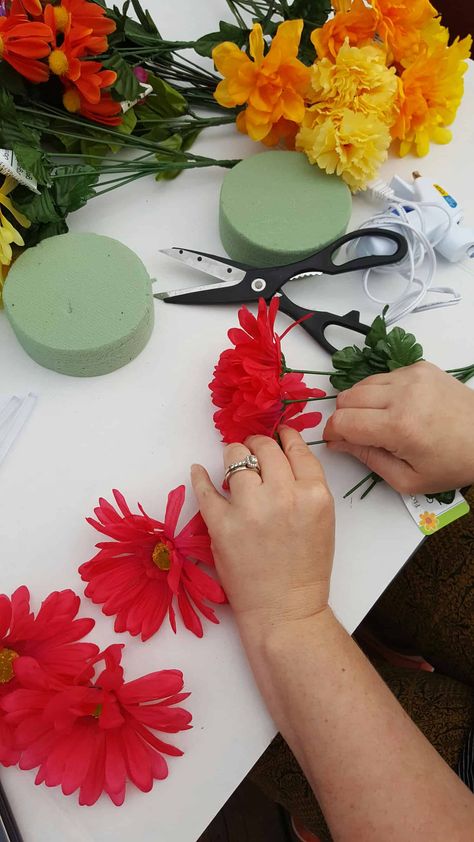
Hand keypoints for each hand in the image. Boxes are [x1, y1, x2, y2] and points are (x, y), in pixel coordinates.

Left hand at [191, 428, 334, 634]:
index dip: (284, 436)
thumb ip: (306, 488)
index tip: (277, 434)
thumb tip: (281, 458)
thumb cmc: (306, 570)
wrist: (285, 611)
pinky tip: (198, 470)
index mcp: (314, 494)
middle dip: (257, 444)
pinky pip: (205, 489)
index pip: (296, 449)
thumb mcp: (322, 521)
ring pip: (235, 458)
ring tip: (232, 463)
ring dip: (232, 456)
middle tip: (251, 449)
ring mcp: (250, 509)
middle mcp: (283, 495)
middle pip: (265, 448)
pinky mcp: (222, 524)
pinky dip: (199, 477)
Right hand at [324, 361, 473, 493]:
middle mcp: (404, 394)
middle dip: (344, 418)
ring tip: (378, 422)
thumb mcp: (408, 479)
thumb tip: (339, 443)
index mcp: (399, 426)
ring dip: (360, 403)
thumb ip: (368, 459)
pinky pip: (383, 376)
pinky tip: (396, 408)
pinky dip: (381, 392)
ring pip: (362, 384)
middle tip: (357, 434)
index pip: (343, 421)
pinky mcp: (420, 367)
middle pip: (346, 397)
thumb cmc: (454, 463)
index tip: (335, 441)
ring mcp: (412, 376)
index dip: (332, 433)